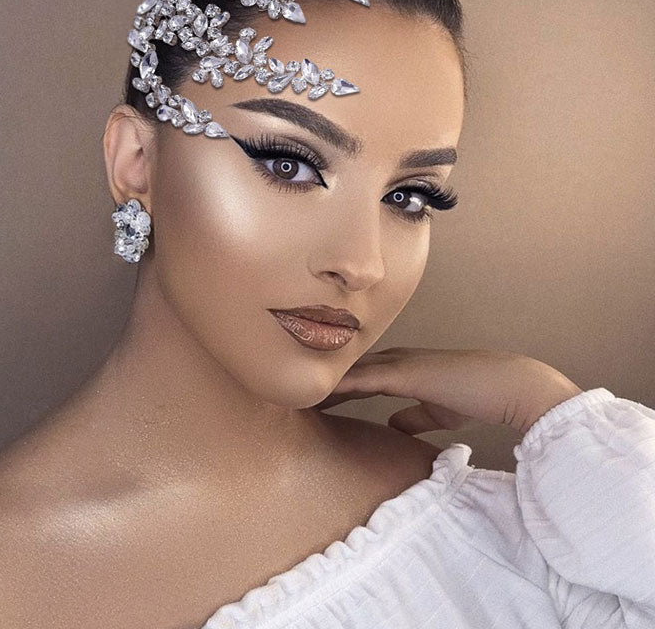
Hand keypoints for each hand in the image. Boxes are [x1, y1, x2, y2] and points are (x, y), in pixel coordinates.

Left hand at [312, 346, 583, 434]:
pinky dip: (336, 385)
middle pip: (342, 368)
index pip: (354, 375)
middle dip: (314, 376)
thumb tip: (393, 425)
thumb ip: (414, 415)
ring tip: (286, 389)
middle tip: (282, 388)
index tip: (304, 394)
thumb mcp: (437, 410)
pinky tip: (314, 393)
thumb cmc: (476, 395)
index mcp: (399, 367)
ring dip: (318, 379)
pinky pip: (361, 379)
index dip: (329, 383)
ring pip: (345, 370)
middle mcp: (392, 360)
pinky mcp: (402, 372)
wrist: (505, 385)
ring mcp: (396, 363)